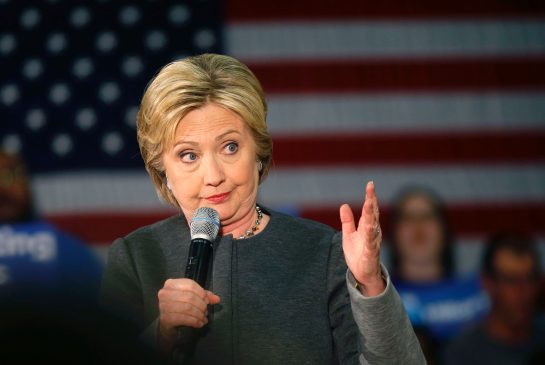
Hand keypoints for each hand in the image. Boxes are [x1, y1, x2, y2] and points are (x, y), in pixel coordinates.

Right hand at [157, 278, 220, 342]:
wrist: (168, 324)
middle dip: (201, 305)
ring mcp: (163, 306)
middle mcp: (165, 293)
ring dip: (199, 314)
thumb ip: (204, 296)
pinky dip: (194, 321)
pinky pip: (184, 318)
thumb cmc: (180, 307)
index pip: (190, 285)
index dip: (202, 293)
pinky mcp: (165, 318)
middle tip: (206, 311)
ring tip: (203, 318)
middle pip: (190, 296)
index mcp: (171, 284)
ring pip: (187, 308)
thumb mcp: (192, 298)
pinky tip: (199, 323)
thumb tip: (217, 299)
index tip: (207, 301)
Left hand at [340, 181, 384, 296]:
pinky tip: (370, 227)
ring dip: (371, 214)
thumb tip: (344, 205)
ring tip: (370, 202)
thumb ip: (347, 221)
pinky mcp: (370, 253)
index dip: (370, 197)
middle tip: (371, 188)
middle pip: (372, 213)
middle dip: (372, 200)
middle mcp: (372, 232)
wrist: (362, 274)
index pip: (369, 209)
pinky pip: (371, 243)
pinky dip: (371, 235)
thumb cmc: (357, 253)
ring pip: (373, 225)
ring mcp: (372, 242)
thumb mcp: (348, 234)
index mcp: (367, 227)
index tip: (370, 184)